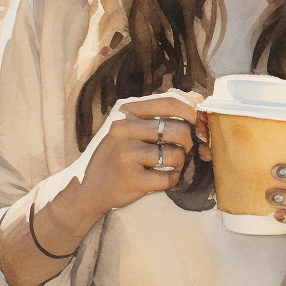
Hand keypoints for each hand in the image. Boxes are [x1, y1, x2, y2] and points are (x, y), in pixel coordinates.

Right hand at [75, 92, 201, 219]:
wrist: (88, 188)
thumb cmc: (117, 153)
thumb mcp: (129, 125)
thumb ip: (158, 111)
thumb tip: (197, 97)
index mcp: (125, 111)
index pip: (172, 102)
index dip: (193, 112)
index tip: (197, 124)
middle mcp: (124, 129)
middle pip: (179, 129)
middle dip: (187, 142)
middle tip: (179, 150)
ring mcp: (126, 155)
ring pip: (177, 154)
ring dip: (179, 162)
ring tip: (166, 164)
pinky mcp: (132, 179)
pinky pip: (170, 177)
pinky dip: (171, 179)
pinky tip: (159, 178)